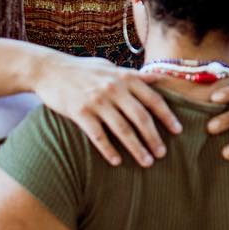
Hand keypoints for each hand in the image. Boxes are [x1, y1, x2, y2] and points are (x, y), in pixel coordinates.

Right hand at [34, 56, 181, 167]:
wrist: (50, 69)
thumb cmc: (84, 70)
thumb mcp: (111, 67)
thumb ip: (135, 76)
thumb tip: (161, 78)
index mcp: (124, 77)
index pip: (153, 99)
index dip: (167, 116)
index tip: (178, 131)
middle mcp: (114, 88)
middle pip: (141, 118)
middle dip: (154, 138)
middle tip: (162, 154)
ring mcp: (97, 100)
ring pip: (123, 130)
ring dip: (137, 148)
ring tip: (147, 162)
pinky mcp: (80, 112)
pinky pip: (99, 136)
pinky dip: (109, 150)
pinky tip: (117, 161)